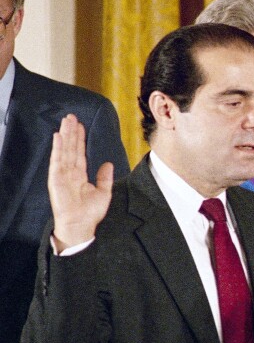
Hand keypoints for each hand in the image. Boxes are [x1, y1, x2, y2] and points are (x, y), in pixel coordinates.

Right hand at [49, 114, 113, 250]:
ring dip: (65, 135)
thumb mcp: (103, 193)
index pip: (79, 152)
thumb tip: (108, 163)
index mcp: (80, 175)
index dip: (80, 139)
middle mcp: (70, 172)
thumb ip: (104, 178)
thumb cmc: (90, 213)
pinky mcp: (56, 179)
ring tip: (66, 121)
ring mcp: (62, 174)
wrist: (81, 225)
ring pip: (64, 150)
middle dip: (71, 132)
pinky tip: (58, 136)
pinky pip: (57, 160)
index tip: (80, 126)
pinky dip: (57, 148)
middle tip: (71, 117)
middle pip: (71, 148)